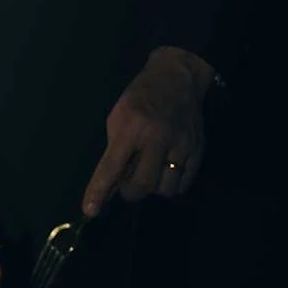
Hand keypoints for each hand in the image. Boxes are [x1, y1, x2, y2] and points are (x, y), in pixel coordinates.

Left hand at [81, 47, 215, 216]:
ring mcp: (181, 145)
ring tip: (149, 170)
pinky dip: (170, 183)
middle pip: (143, 185)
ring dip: (152, 187)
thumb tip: (108, 185)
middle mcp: (158, 137)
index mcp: (132, 125)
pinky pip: (183, 184)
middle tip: (128, 181)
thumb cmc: (141, 96)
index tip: (90, 209)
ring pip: (165, 189)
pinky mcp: (197, 151)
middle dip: (131, 191)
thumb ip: (115, 150)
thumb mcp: (119, 115)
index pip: (112, 165)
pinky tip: (165, 169)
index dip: (100, 190)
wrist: (177, 78)